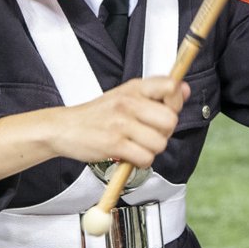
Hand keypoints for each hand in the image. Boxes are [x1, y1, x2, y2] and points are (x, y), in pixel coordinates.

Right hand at [48, 77, 187, 167]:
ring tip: (136, 145)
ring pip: (159, 143)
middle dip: (164, 132)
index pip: (171, 86)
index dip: (175, 102)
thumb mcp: (125, 95)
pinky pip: (145, 158)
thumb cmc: (97, 115)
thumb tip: (184, 89)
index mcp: (134, 88)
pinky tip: (129, 155)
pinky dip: (140, 161)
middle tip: (150, 133)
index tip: (166, 109)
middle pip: (170, 120)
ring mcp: (121, 123)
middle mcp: (128, 102)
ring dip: (151, 150)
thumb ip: (155, 93)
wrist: (64, 128)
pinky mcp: (114, 144)